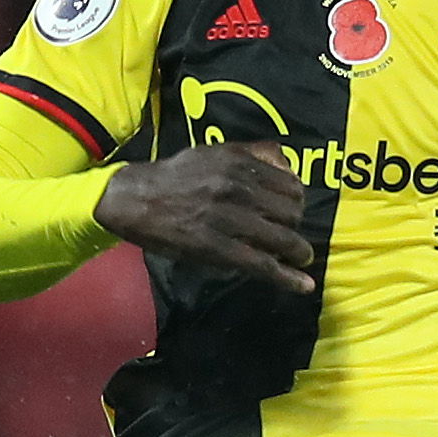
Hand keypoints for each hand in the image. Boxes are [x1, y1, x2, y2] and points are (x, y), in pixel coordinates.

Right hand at [96, 143, 316, 293]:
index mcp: (239, 164)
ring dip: (298, 251)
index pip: (291, 185)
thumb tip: (286, 162)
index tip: (291, 210)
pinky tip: (303, 285)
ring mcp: (229, 220)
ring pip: (282, 239)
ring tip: (300, 257)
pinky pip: (262, 265)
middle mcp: (238, 189)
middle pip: (291, 212)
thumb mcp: (214, 151)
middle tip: (291, 234)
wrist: (134, 199)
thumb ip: (252, 152)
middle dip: (296, 225)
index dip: (296, 201)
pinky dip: (287, 278)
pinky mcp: (217, 249)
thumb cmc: (175, 176)